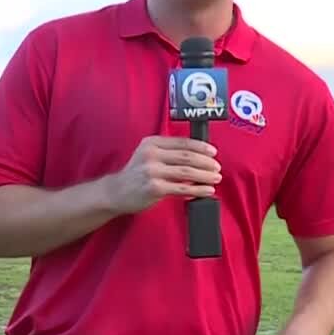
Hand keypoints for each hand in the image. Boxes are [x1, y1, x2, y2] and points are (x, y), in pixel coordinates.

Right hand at [105, 136, 220, 213]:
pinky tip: (207, 190)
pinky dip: (198, 189)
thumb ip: (168, 152)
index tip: (213, 152)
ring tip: (216, 178)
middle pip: (187, 156)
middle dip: (206, 162)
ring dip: (205, 175)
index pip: (182, 142)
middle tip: (217, 167)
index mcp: (152, 143)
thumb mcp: (148, 155)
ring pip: (187, 172)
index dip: (201, 147)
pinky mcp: (155, 188)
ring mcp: (152, 171)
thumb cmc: (136, 174)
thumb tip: (198, 155)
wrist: (116, 192)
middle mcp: (151, 154)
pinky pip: (182, 188)